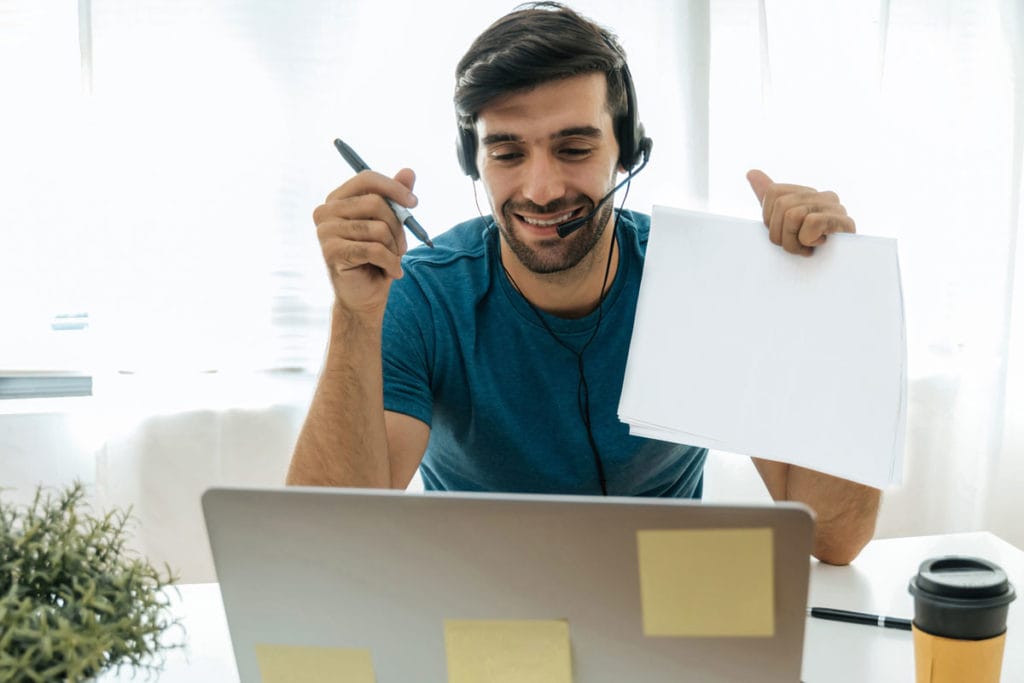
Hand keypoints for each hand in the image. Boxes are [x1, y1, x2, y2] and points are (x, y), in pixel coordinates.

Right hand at [312, 168, 415, 314]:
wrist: (365, 296)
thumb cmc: (377, 258)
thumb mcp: (391, 225)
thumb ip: (396, 198)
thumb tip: (408, 171)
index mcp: (338, 199)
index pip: (366, 179)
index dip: (393, 187)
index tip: (414, 203)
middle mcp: (326, 212)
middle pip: (375, 203)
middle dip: (398, 226)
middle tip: (402, 246)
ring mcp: (325, 232)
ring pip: (377, 228)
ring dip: (395, 248)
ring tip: (393, 260)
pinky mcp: (331, 252)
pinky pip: (374, 250)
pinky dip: (391, 262)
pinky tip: (392, 272)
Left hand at [746, 169, 855, 255]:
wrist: (836, 274)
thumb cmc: (807, 250)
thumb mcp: (782, 223)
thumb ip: (768, 198)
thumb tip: (751, 172)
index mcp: (806, 194)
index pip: (772, 192)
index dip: (769, 219)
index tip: (783, 233)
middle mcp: (823, 195)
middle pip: (781, 206)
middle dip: (780, 235)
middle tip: (795, 246)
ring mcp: (836, 207)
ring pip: (793, 215)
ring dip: (794, 242)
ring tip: (806, 248)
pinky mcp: (845, 222)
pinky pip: (811, 223)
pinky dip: (809, 240)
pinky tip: (819, 245)